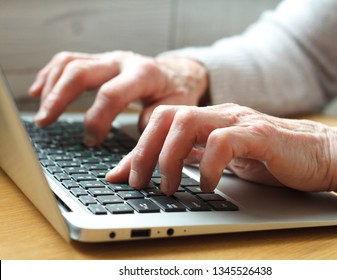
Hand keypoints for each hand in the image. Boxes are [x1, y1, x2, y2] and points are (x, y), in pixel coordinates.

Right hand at [29, 51, 207, 145]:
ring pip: (70, 63)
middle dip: (59, 98)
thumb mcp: (175, 112)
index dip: (97, 119)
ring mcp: (108, 58)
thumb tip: (128, 154)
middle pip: (81, 72)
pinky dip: (51, 75)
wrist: (178, 74)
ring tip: (42, 112)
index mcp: (144, 74)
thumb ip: (153, 130)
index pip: (111, 94)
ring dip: (51, 87)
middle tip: (46, 122)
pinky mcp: (99, 60)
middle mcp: (122, 62)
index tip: (92, 141)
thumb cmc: (177, 94)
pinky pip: (68, 60)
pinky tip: (40, 91)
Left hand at [107, 103, 336, 201]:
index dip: (135, 149)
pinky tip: (208, 186)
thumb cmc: (273, 160)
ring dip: (169, 158)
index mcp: (208, 121)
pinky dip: (208, 166)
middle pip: (165, 117)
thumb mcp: (223, 161)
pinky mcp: (260, 134)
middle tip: (139, 181)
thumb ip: (193, 160)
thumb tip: (160, 168)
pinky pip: (223, 141)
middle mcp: (219, 115)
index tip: (120, 175)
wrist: (320, 155)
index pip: (160, 122)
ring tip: (168, 186)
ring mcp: (239, 121)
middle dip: (144, 151)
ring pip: (186, 122)